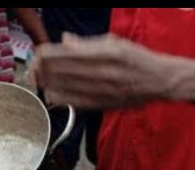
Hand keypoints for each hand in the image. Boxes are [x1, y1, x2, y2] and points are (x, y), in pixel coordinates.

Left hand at [36, 33, 174, 110]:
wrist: (161, 81)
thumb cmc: (138, 59)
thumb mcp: (115, 43)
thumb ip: (87, 43)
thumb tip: (65, 40)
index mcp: (107, 53)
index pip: (70, 53)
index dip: (50, 54)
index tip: (39, 52)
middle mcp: (105, 72)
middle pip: (65, 71)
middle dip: (45, 69)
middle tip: (34, 66)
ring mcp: (104, 90)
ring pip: (68, 88)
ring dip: (49, 83)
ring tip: (38, 78)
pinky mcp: (104, 104)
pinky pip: (76, 103)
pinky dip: (61, 98)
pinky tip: (51, 93)